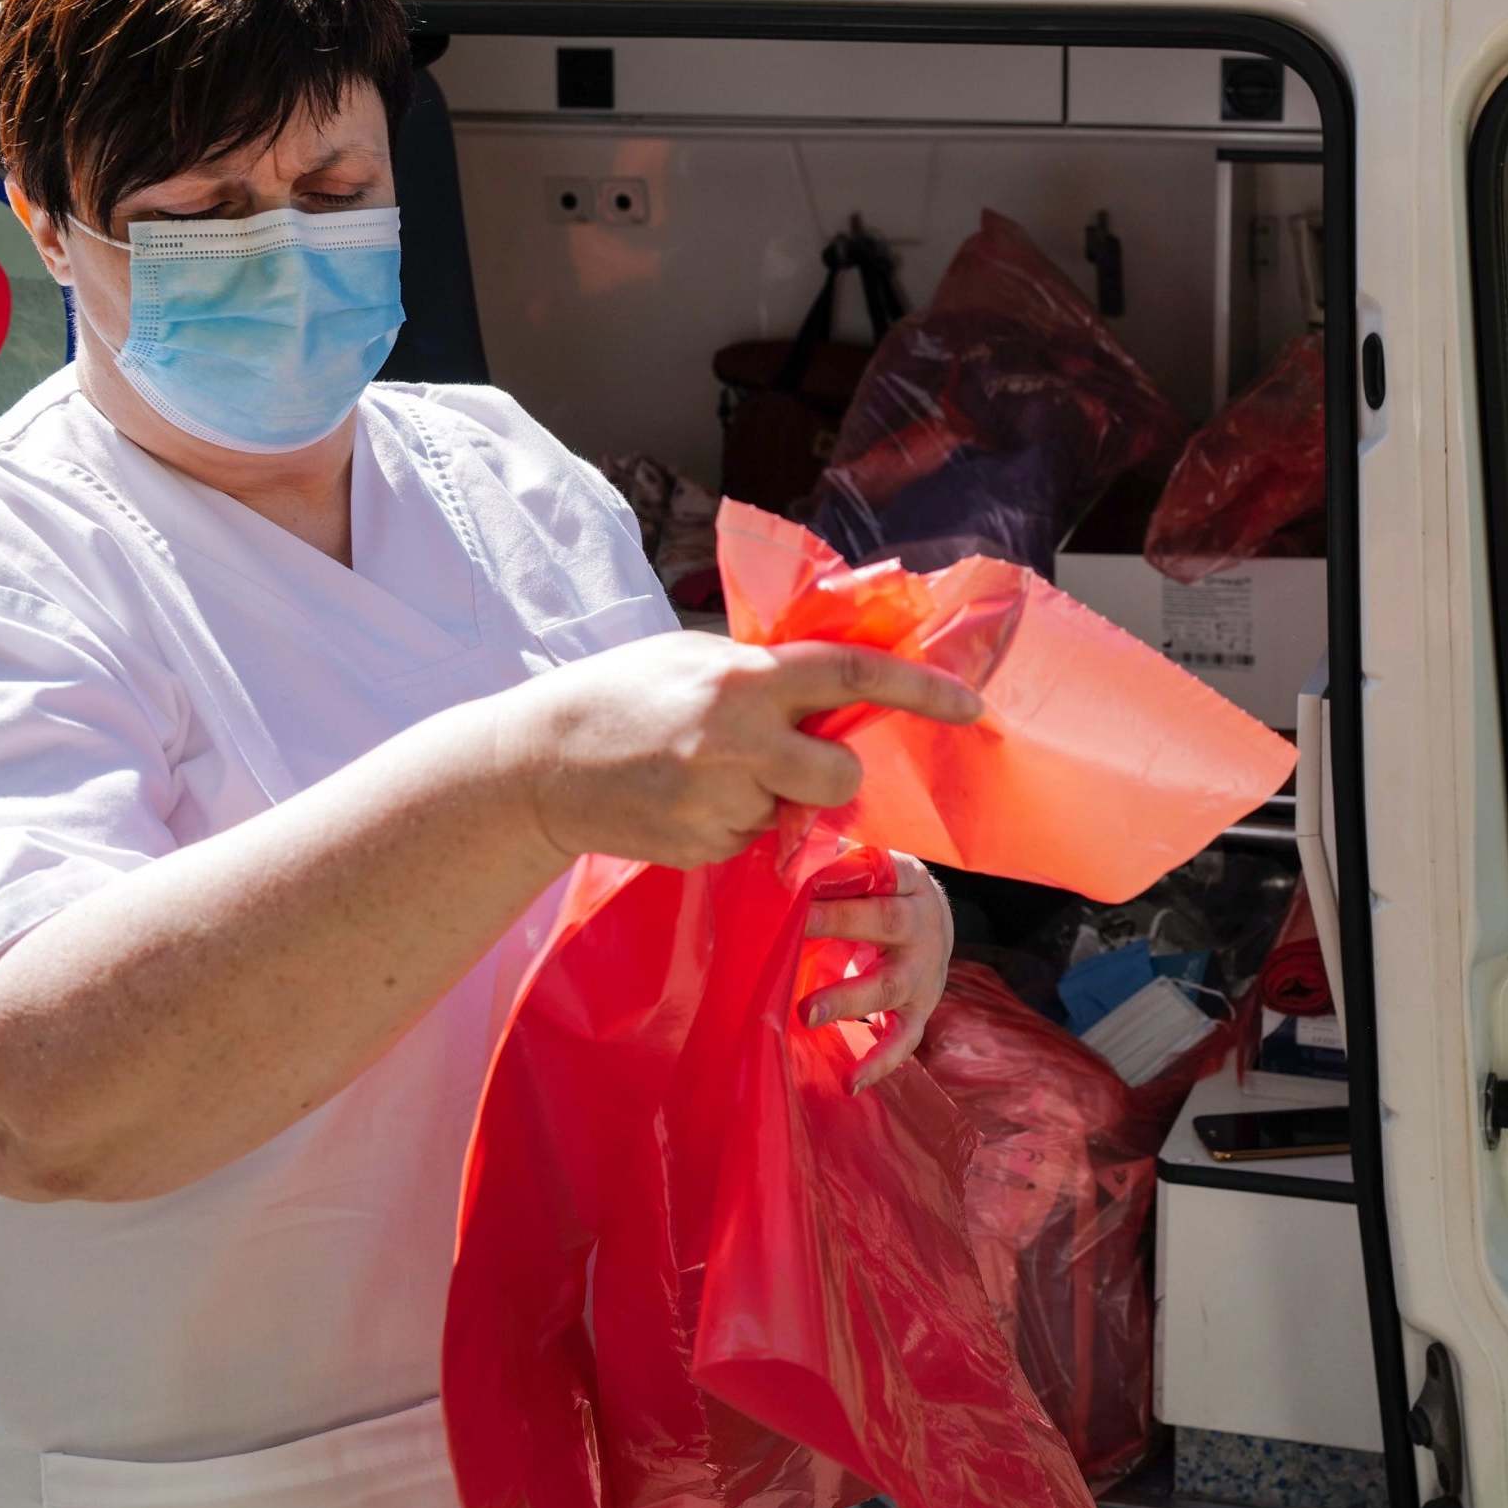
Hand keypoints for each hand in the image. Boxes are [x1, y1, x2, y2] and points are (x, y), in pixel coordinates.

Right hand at [495, 631, 980, 869]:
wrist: (536, 765)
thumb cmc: (620, 693)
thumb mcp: (694, 658)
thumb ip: (766, 672)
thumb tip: (839, 688)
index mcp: (742, 681)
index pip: (852, 678)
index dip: (920, 691)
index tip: (971, 704)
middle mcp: (738, 744)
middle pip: (842, 776)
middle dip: (834, 773)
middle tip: (794, 759)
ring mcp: (720, 805)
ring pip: (793, 811)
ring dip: (771, 796)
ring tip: (705, 773)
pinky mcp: (705, 849)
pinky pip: (753, 838)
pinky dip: (735, 821)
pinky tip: (685, 799)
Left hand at [800, 852, 952, 1092]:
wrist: (938, 928)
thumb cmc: (883, 893)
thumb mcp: (871, 868)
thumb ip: (834, 859)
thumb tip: (785, 853)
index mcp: (908, 882)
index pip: (882, 870)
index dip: (846, 872)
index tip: (805, 879)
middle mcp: (922, 925)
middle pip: (885, 923)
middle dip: (840, 923)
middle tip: (794, 929)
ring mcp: (924, 973)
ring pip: (889, 986)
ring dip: (848, 1000)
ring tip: (807, 1014)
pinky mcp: (920, 1011)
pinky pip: (903, 1040)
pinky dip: (879, 1062)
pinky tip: (851, 1082)